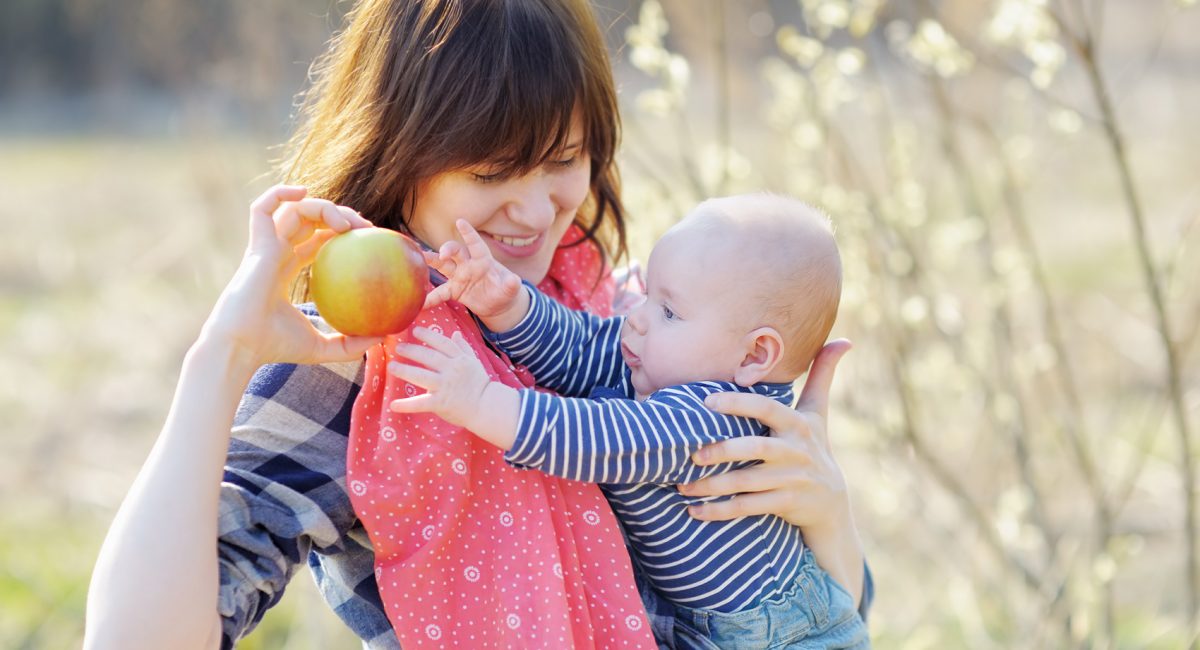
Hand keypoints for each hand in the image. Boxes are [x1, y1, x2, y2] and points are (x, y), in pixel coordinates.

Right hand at [201, 185, 381, 367]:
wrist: (243, 346)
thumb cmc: (276, 348)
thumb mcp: (324, 348)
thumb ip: (351, 343)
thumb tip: (383, 338)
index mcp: (286, 272)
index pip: (316, 242)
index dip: (341, 234)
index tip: (368, 240)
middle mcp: (275, 254)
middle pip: (309, 221)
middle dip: (339, 215)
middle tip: (366, 227)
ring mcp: (264, 247)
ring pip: (293, 209)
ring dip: (323, 207)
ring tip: (347, 224)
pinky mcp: (256, 244)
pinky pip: (263, 207)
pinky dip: (281, 192)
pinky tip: (305, 192)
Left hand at [388, 327, 491, 427]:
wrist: (486, 407)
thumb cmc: (480, 384)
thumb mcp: (474, 362)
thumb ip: (463, 347)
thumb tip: (455, 333)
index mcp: (460, 360)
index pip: (442, 343)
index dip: (428, 336)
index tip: (415, 330)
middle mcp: (452, 371)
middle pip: (429, 357)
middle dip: (412, 350)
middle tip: (398, 347)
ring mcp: (445, 387)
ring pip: (421, 376)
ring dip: (404, 371)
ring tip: (391, 367)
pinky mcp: (440, 403)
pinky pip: (421, 403)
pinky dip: (406, 405)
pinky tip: (393, 404)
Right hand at [423, 219, 525, 323]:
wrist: (498, 305)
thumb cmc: (505, 291)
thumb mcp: (511, 289)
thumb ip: (511, 285)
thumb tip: (515, 281)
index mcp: (483, 260)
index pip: (475, 244)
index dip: (468, 233)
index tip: (460, 221)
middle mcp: (468, 265)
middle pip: (455, 251)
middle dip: (447, 249)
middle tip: (442, 255)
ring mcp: (459, 276)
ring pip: (442, 265)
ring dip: (431, 261)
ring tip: (419, 260)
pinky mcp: (454, 290)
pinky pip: (441, 292)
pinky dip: (432, 298)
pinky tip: (423, 303)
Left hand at [678, 339, 853, 528]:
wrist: (832, 505)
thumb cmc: (815, 448)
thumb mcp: (818, 413)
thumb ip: (822, 374)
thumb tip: (844, 339)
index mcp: (797, 424)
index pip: (767, 408)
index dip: (739, 403)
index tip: (707, 401)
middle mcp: (796, 451)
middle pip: (756, 448)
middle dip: (723, 450)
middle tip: (691, 453)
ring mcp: (791, 480)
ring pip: (747, 482)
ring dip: (712, 485)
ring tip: (681, 484)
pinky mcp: (785, 505)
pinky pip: (748, 508)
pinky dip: (719, 511)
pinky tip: (694, 511)